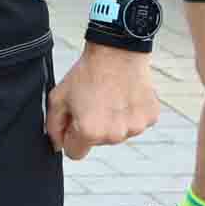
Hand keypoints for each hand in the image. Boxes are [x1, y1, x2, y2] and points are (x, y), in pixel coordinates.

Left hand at [46, 43, 157, 159]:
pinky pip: (135, 123)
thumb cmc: (86, 74)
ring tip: (109, 97)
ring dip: (113, 121)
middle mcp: (114, 135)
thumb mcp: (58, 98)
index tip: (74, 122)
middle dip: (92, 128)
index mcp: (90, 133)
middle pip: (97, 143)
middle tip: (93, 102)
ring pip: (118, 133)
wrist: (116, 52)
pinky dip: (130, 113)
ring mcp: (136, 127)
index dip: (71, 137)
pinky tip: (124, 96)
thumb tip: (58, 146)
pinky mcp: (150, 118)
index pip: (75, 153)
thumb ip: (53, 127)